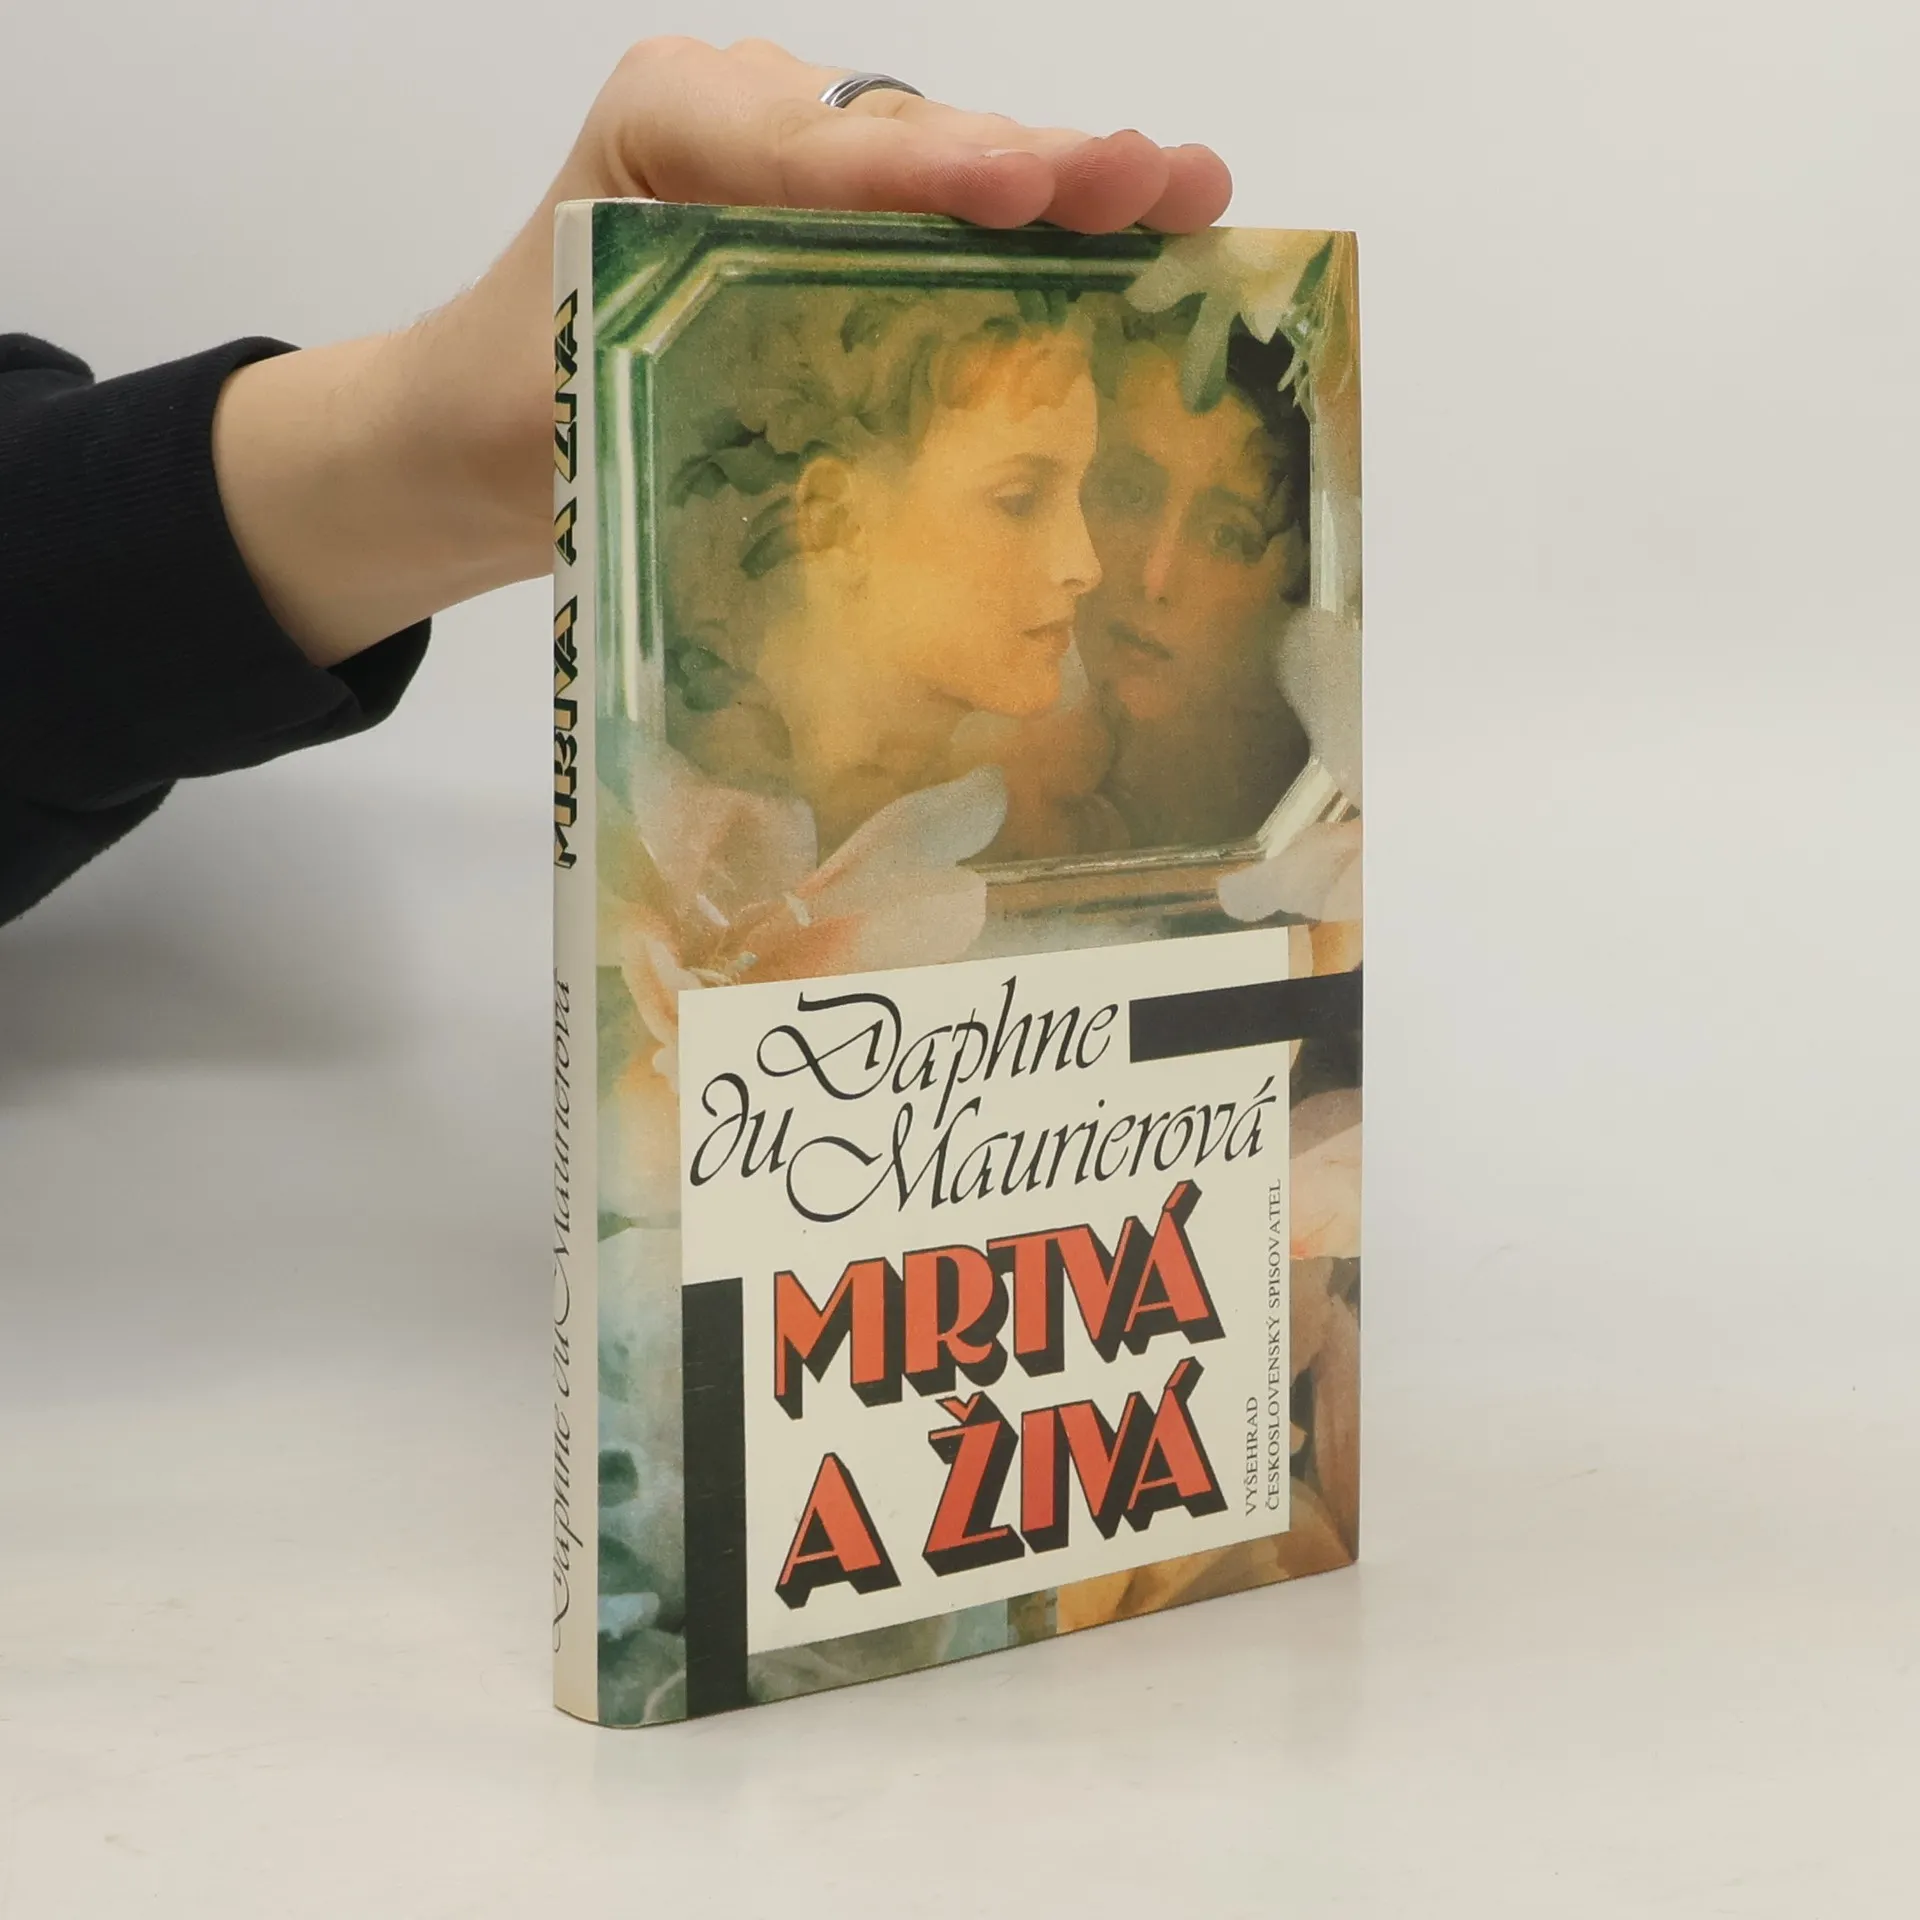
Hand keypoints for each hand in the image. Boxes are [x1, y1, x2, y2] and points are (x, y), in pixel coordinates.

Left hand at [212, 38, 1232, 667]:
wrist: (471, 434)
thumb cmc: (511, 415)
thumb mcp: (586, 396)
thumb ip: (711, 378)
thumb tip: (860, 442)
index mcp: (667, 126)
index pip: (809, 151)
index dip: (925, 176)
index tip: (1020, 190)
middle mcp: (744, 118)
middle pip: (908, 141)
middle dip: (1036, 164)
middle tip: (1158, 179)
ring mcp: (799, 167)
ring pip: (945, 167)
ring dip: (1068, 188)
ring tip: (1186, 193)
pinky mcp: (833, 226)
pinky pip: (943, 221)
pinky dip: (1037, 242)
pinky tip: (1133, 240)